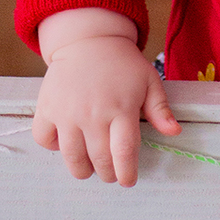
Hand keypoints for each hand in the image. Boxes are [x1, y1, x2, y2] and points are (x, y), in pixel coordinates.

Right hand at [32, 9, 179, 186]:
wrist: (89, 39)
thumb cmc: (122, 63)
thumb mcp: (148, 80)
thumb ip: (160, 109)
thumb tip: (174, 132)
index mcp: (122, 107)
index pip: (124, 152)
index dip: (127, 173)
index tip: (128, 180)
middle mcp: (93, 113)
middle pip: (100, 160)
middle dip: (108, 174)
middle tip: (111, 171)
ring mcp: (67, 112)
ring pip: (72, 159)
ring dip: (83, 169)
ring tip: (90, 164)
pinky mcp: (47, 108)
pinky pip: (45, 140)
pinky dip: (53, 146)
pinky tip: (66, 140)